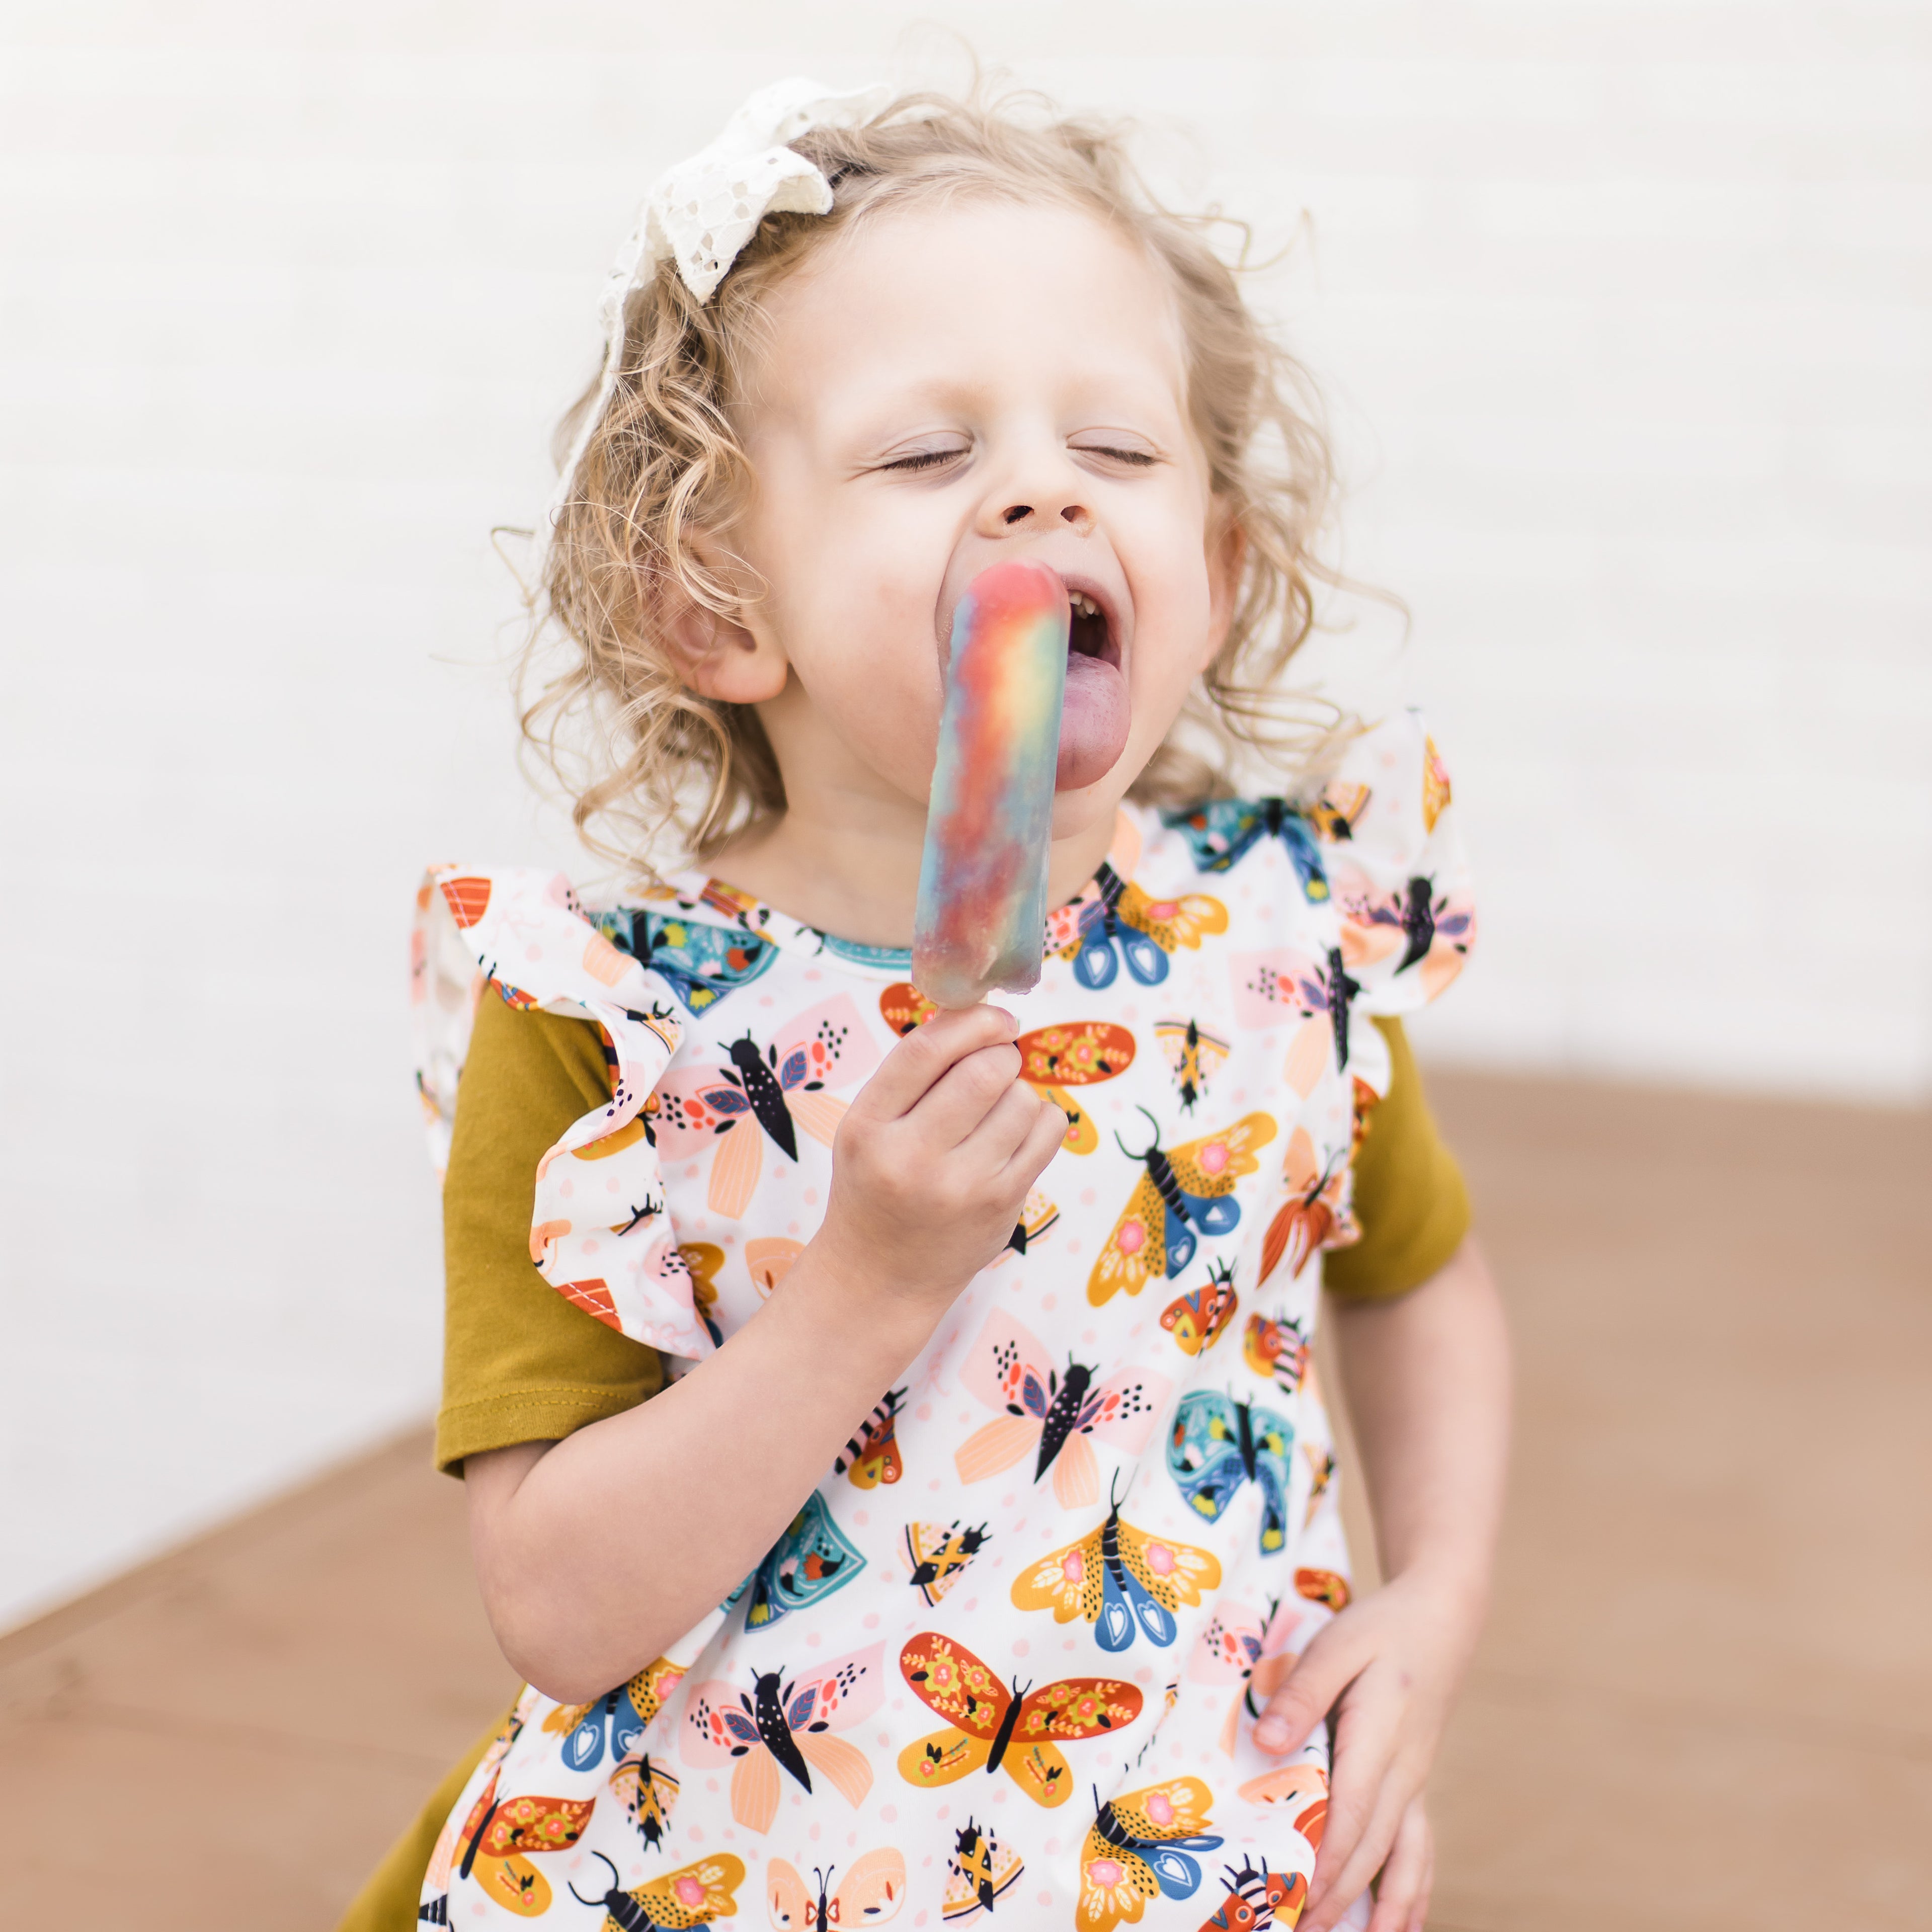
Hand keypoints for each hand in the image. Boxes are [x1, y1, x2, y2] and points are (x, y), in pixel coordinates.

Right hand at [818, 1003, 1066, 1308]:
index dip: (971, 1021)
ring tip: (996, 1112)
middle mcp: (911, 1157)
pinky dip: (1041, 1120)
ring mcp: (961, 1187)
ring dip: (1017, 1092)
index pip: (925, 1050)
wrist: (880, 1277)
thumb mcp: (867, 1126)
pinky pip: (1047, 1134)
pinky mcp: (1001, 1206)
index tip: (994, 1018)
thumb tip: (979, 1012)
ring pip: (1021, 1101)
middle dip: (1000, 1055)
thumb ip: (913, 1074)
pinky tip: (1017, 1133)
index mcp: (868, 1126)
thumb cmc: (877, 1185)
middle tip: (996, 1064)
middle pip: (983, 1071)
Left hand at [1252, 1569, 1477, 1931]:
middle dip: (1340, 1896)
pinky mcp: (1415, 1782)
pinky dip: (1413, 1888)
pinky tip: (1404, 1922)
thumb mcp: (1337, 1644)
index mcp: (1379, 1736)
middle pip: (1373, 1846)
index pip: (1353, 1811)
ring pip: (1404, 1857)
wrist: (1440, 1619)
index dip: (1329, 1860)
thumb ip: (1304, 1692)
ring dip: (1384, 1907)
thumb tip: (1268, 1739)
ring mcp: (1414, 1781)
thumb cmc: (1382, 1628)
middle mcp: (1403, 1771)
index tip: (1301, 1898)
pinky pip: (1419, 1847)